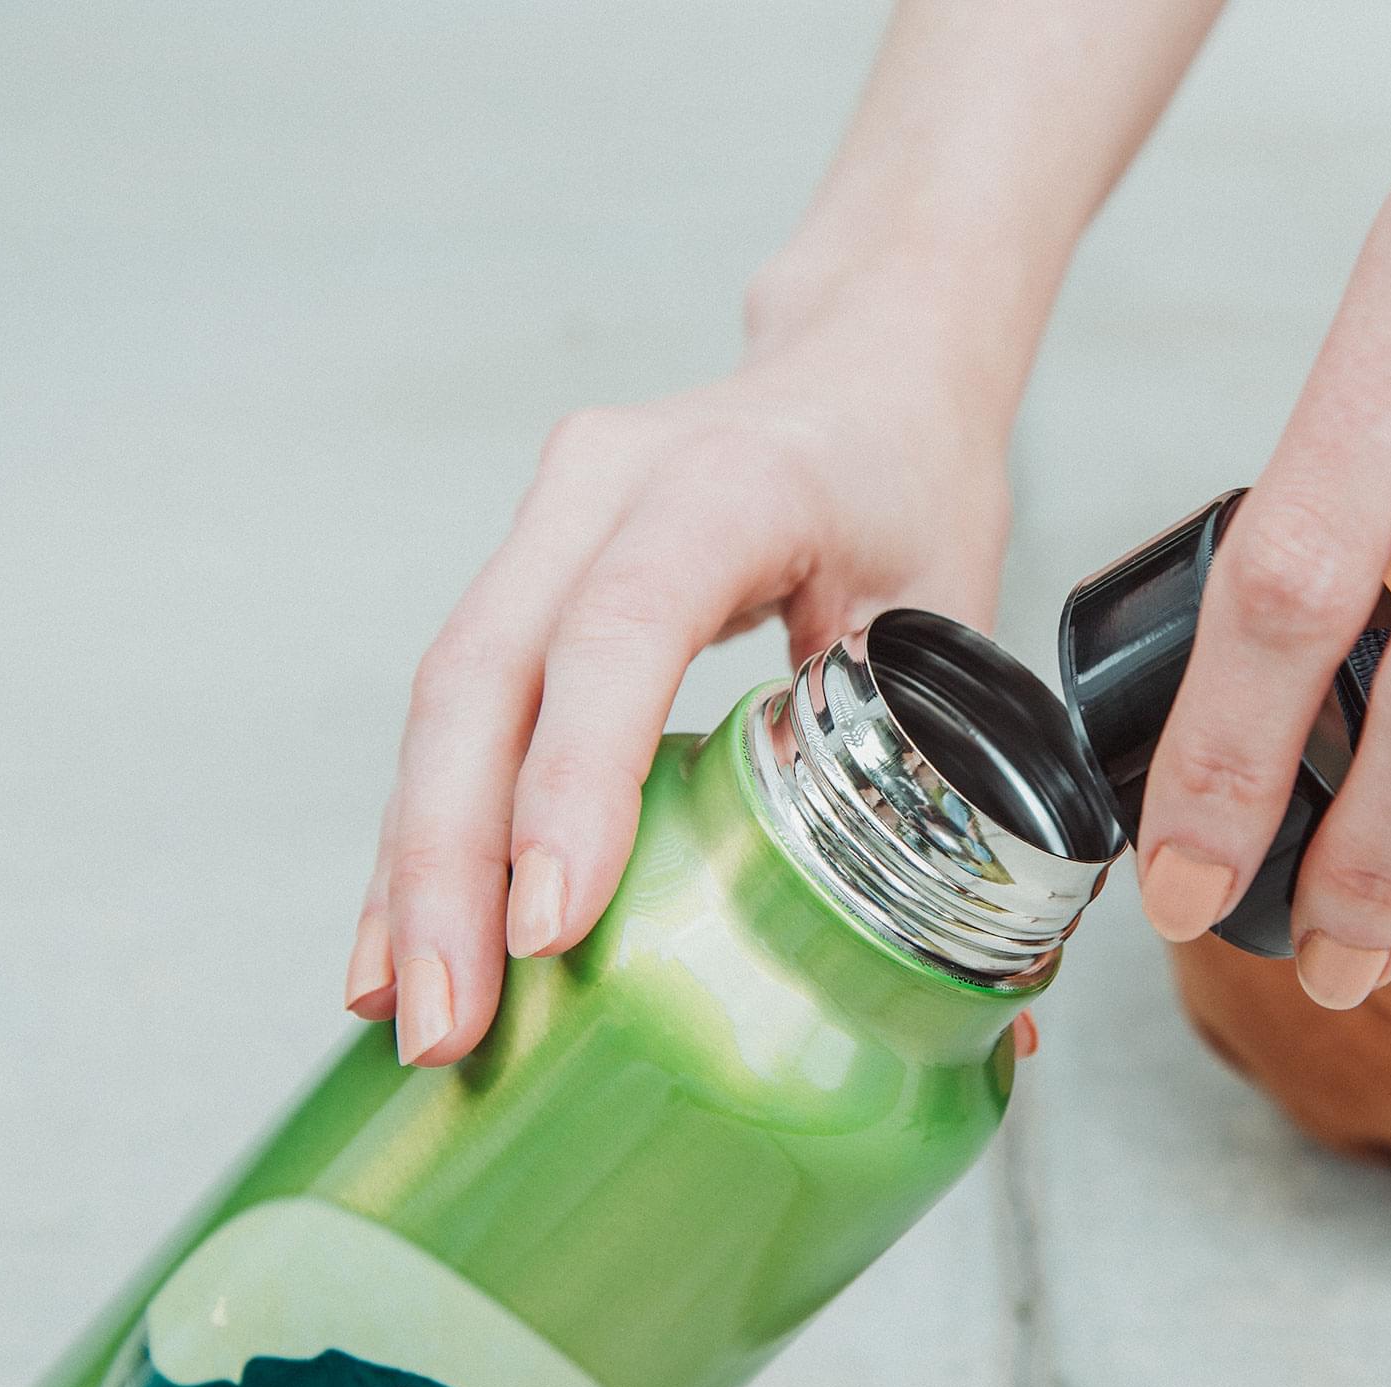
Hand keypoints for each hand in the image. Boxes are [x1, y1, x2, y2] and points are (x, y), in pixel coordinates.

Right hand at [343, 305, 1012, 1064]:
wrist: (863, 359)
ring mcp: (549, 517)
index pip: (624, 627)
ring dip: (416, 860)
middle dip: (450, 863)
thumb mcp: (951, 606)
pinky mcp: (527, 565)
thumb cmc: (912, 475)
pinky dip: (437, 819)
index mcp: (735, 482)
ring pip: (447, 697)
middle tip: (444, 1022)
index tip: (549, 928)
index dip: (575, 779)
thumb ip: (942, 774)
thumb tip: (984, 994)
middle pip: (484, 675)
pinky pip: (461, 700)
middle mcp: (609, 485)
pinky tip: (416, 926)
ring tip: (406, 1007)